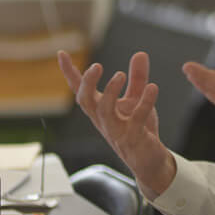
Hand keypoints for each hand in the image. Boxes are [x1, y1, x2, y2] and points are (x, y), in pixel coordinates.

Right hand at [57, 50, 176, 195]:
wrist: (150, 161)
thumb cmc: (139, 130)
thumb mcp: (137, 100)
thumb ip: (137, 78)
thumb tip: (140, 53)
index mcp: (101, 110)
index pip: (80, 90)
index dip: (70, 73)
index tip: (61, 54)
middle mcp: (104, 120)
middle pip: (86, 101)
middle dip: (87, 83)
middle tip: (96, 65)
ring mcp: (117, 131)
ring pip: (105, 112)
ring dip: (111, 92)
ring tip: (120, 74)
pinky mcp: (134, 138)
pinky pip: (136, 119)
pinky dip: (145, 102)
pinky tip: (153, 87)